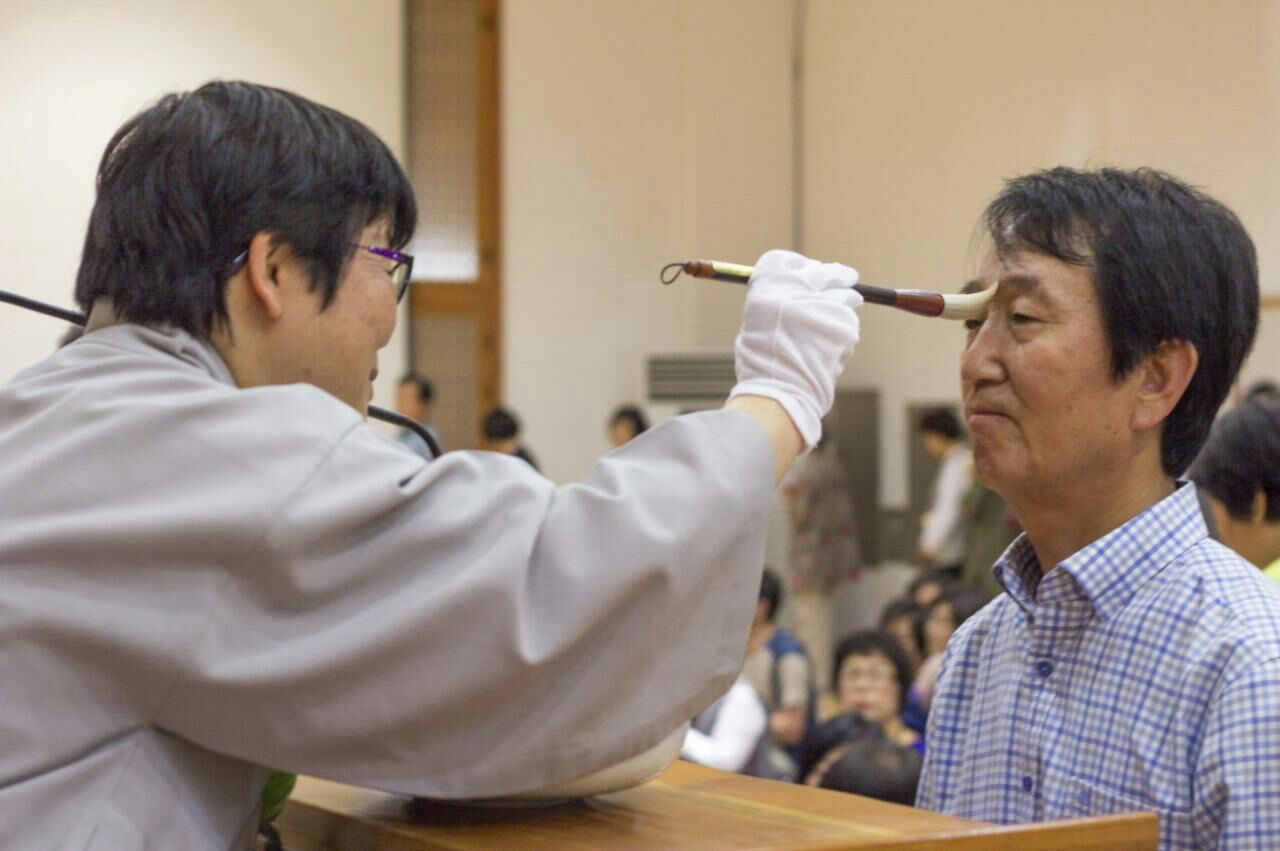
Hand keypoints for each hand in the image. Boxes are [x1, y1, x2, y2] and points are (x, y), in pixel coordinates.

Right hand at [729, 250, 861, 447]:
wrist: (779, 391)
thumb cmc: (762, 364)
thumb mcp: (755, 324)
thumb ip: (777, 303)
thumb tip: (802, 292)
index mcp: (766, 284)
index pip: (784, 260)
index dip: (798, 266)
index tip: (807, 272)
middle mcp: (796, 287)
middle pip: (823, 270)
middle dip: (836, 275)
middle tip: (845, 277)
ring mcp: (824, 304)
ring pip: (844, 296)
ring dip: (843, 304)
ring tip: (831, 325)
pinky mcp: (845, 325)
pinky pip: (848, 323)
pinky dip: (843, 333)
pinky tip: (829, 350)